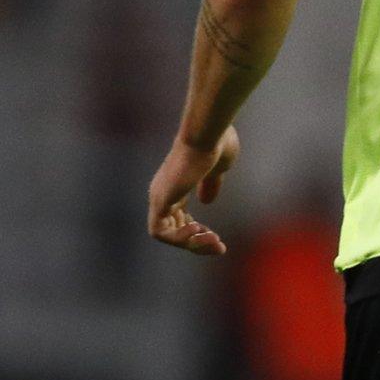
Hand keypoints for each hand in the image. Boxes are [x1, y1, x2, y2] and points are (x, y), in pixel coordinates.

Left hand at [147, 126, 239, 255]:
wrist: (208, 133)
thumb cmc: (216, 144)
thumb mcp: (217, 169)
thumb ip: (210, 185)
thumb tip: (206, 201)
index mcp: (175, 185)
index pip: (177, 218)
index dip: (196, 232)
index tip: (216, 236)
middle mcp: (163, 193)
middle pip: (172, 230)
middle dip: (196, 243)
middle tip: (219, 246)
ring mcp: (159, 196)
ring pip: (166, 234)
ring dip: (191, 244)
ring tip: (214, 240)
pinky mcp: (160, 200)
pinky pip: (160, 232)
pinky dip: (180, 238)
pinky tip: (200, 231)